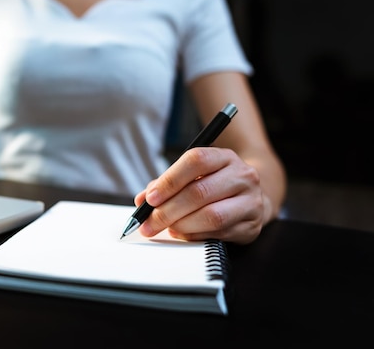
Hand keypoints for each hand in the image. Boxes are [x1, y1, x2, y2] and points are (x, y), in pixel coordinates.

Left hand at [134, 147, 267, 244]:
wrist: (251, 198)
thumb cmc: (214, 185)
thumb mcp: (193, 176)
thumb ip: (166, 185)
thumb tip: (141, 200)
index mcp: (224, 157)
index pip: (196, 161)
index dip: (170, 180)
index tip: (150, 198)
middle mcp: (242, 176)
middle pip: (199, 192)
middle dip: (168, 210)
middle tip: (149, 222)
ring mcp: (251, 201)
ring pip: (211, 216)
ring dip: (181, 225)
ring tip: (166, 227)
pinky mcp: (252, 226)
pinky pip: (218, 234)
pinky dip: (194, 235)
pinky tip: (182, 233)